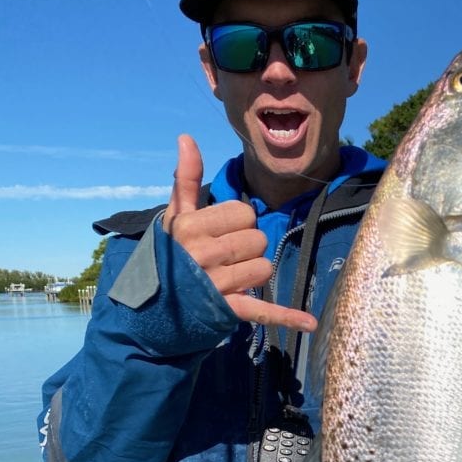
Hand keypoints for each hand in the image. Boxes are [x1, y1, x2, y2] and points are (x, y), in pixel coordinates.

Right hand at [163, 135, 316, 331]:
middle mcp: (204, 255)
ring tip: (229, 279)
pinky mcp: (228, 310)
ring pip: (264, 269)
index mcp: (193, 227)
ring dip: (253, 275)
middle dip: (247, 248)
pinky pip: (264, 311)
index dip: (237, 223)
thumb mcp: (174, 217)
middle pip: (258, 240)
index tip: (219, 234)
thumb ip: (186, 178)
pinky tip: (310, 323)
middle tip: (224, 258)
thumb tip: (187, 138)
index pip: (244, 214)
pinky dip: (287, 317)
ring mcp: (216, 285)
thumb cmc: (168, 255)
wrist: (151, 306)